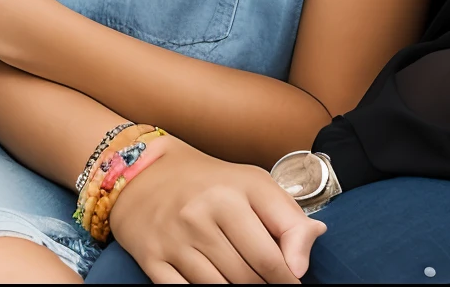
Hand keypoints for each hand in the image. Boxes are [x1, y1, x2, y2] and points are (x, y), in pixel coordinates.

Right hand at [109, 140, 322, 284]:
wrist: (145, 174)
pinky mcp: (152, 258)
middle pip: (247, 278)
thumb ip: (289, 219)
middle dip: (264, 286)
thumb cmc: (210, 183)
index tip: (292, 282)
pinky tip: (217, 285)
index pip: (271, 257)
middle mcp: (200, 215)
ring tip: (245, 282)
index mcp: (232, 195)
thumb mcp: (254, 185)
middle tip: (268, 282)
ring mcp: (174, 239)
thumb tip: (304, 261)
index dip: (288, 279)